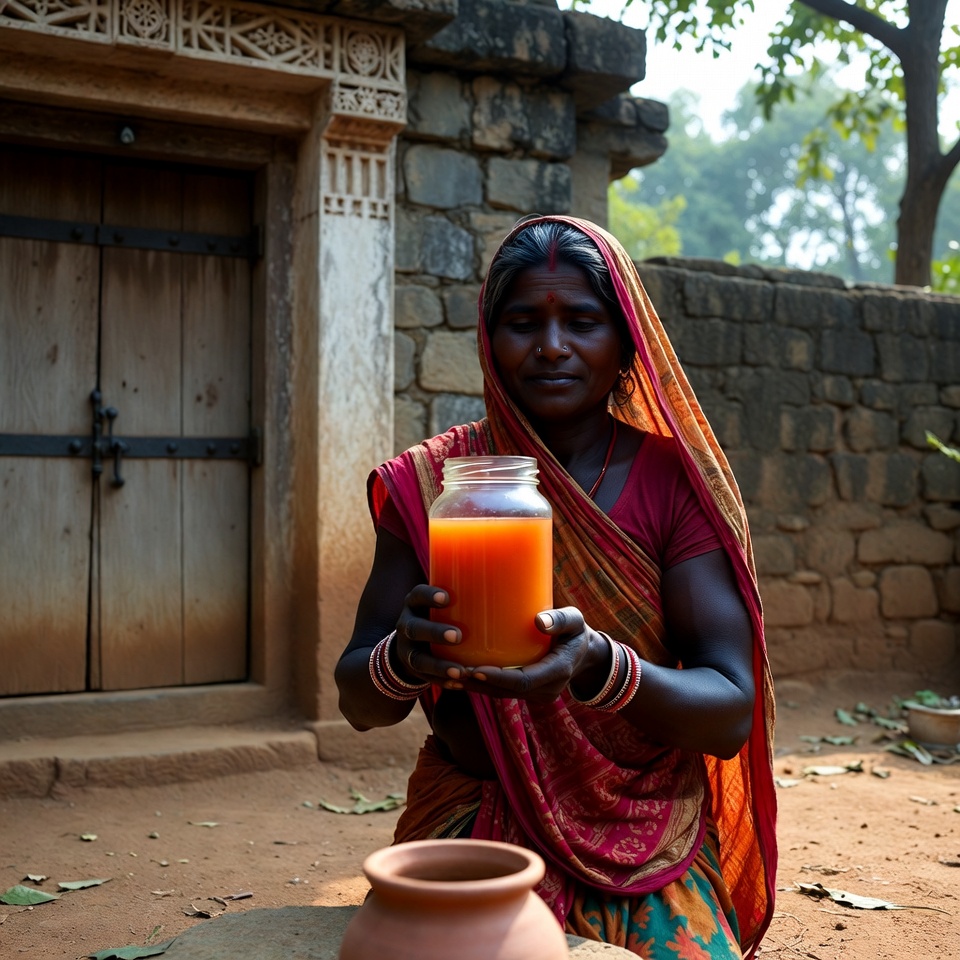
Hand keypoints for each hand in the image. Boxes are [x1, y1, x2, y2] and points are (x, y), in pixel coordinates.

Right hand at [392, 584, 468, 685]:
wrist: (412, 642)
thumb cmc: (444, 614)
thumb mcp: (448, 600)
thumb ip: (471, 592)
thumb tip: (517, 579)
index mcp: (416, 604)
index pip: (417, 595)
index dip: (429, 595)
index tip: (447, 597)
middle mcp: (407, 624)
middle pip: (414, 628)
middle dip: (434, 632)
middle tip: (458, 636)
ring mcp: (408, 649)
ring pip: (418, 658)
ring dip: (439, 665)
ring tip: (460, 671)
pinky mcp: (414, 670)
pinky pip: (425, 678)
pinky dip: (441, 681)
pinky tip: (459, 685)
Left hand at [461, 606, 606, 702]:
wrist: (584, 654)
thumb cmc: (576, 632)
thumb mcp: (575, 621)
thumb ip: (561, 619)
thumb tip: (539, 620)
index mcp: (558, 672)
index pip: (523, 681)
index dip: (498, 678)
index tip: (475, 669)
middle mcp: (546, 690)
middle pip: (506, 691)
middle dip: (479, 684)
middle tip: (452, 671)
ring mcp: (536, 694)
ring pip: (501, 695)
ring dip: (475, 687)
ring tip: (448, 676)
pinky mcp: (527, 693)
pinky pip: (501, 692)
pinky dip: (481, 686)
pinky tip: (459, 677)